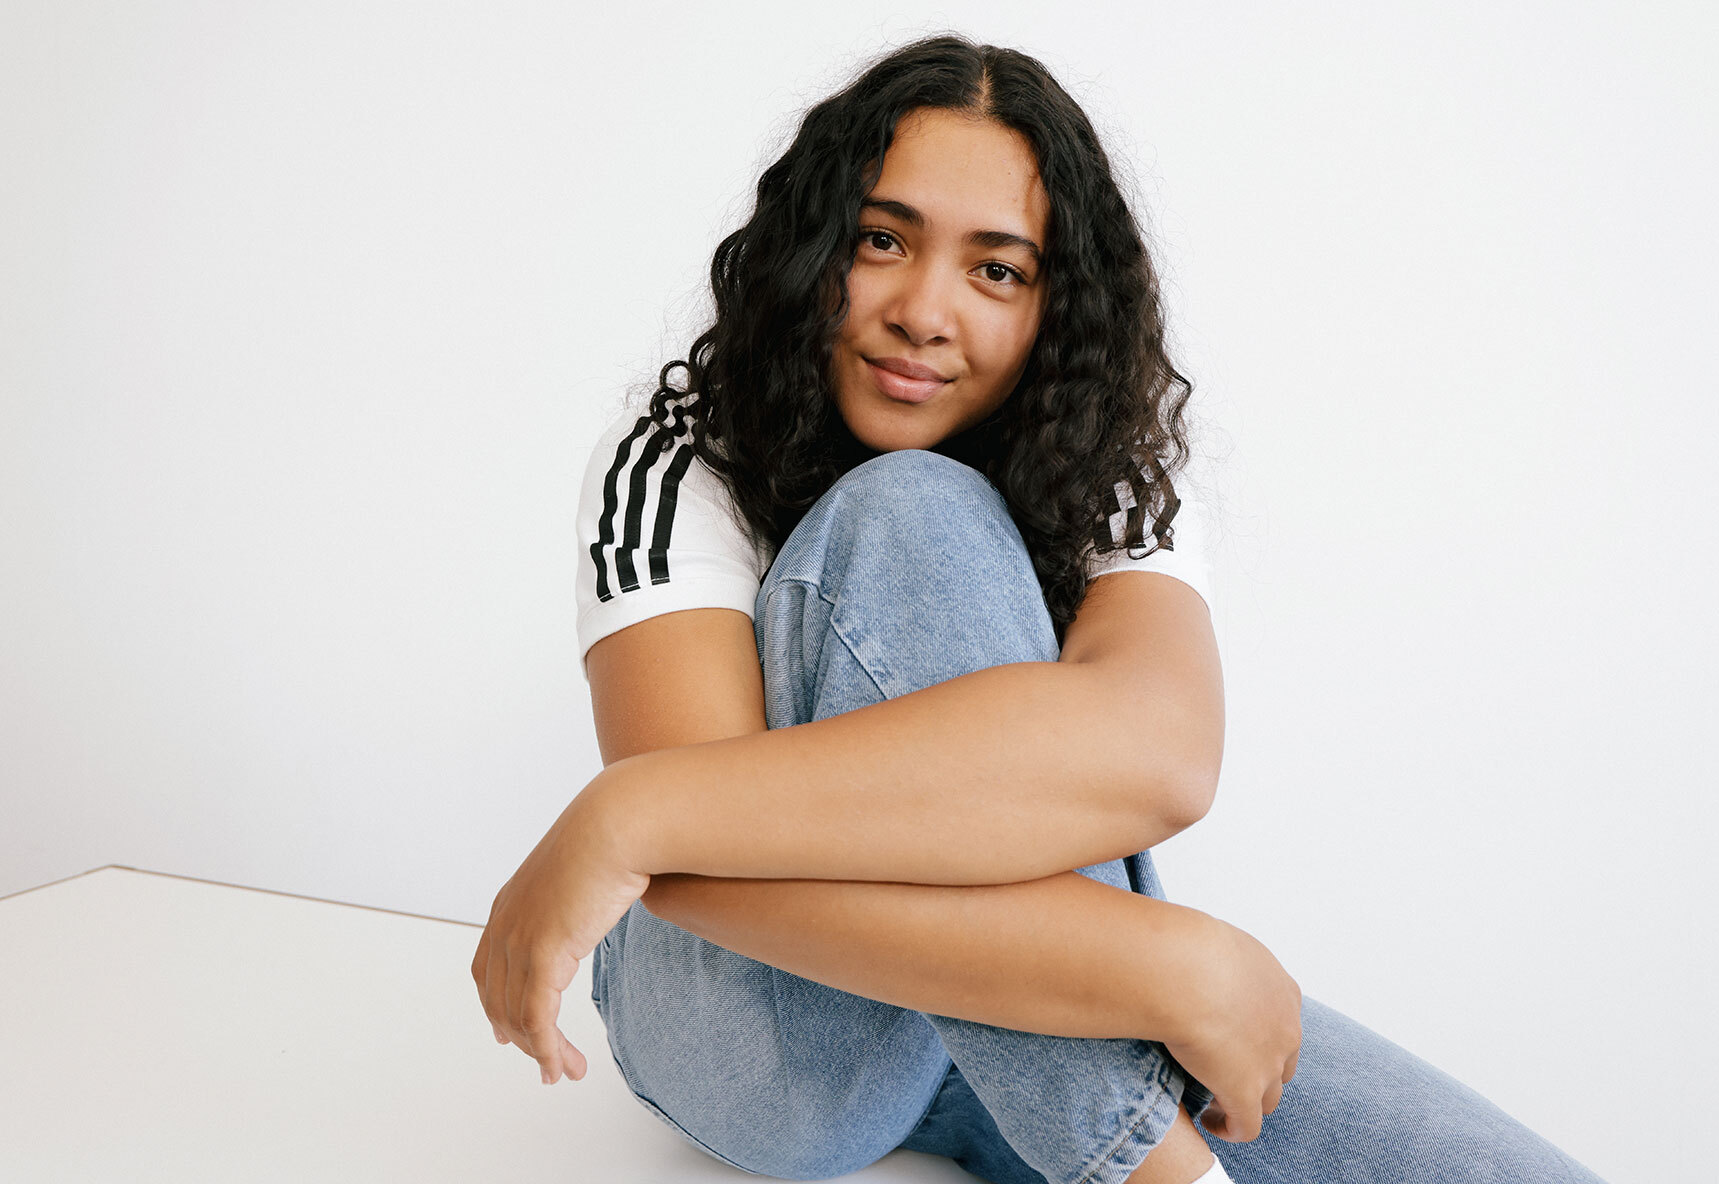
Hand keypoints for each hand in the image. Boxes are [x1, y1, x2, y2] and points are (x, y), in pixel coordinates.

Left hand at [471, 775, 649, 1084]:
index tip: (506, 1033)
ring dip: (541, 1053)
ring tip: (564, 1072)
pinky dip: (547, 1050)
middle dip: (520, 1038)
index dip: (495, 1005)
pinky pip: (538, 1019)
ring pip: (518, 1017)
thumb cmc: (615, 835)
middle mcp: (505, 924)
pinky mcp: (543, 954)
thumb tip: (598, 898)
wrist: (618, 823)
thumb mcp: (586, 868)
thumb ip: (580, 893)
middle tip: (545, 1065)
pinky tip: (563, 1066)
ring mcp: (520, 940)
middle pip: (498, 999)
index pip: (487, 969)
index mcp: (509, 904)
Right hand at [1163, 911, 1301, 1142]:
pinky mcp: (1246, 1092)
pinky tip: (1209, 1120)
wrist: (1186, 970)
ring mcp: (1269, 1063)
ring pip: (1269, 1097)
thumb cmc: (1187, 947)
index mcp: (1281, 990)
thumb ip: (1210, 957)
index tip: (1229, 1037)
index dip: (1258, 1035)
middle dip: (1258, 1069)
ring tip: (1215, 1101)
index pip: (1280, 1023)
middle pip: (1282, 1062)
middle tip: (1223, 1069)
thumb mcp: (1211, 941)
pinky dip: (1230, 1127)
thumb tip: (1183, 954)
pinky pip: (1246, 1125)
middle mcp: (1285, 1028)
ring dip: (1246, 1101)